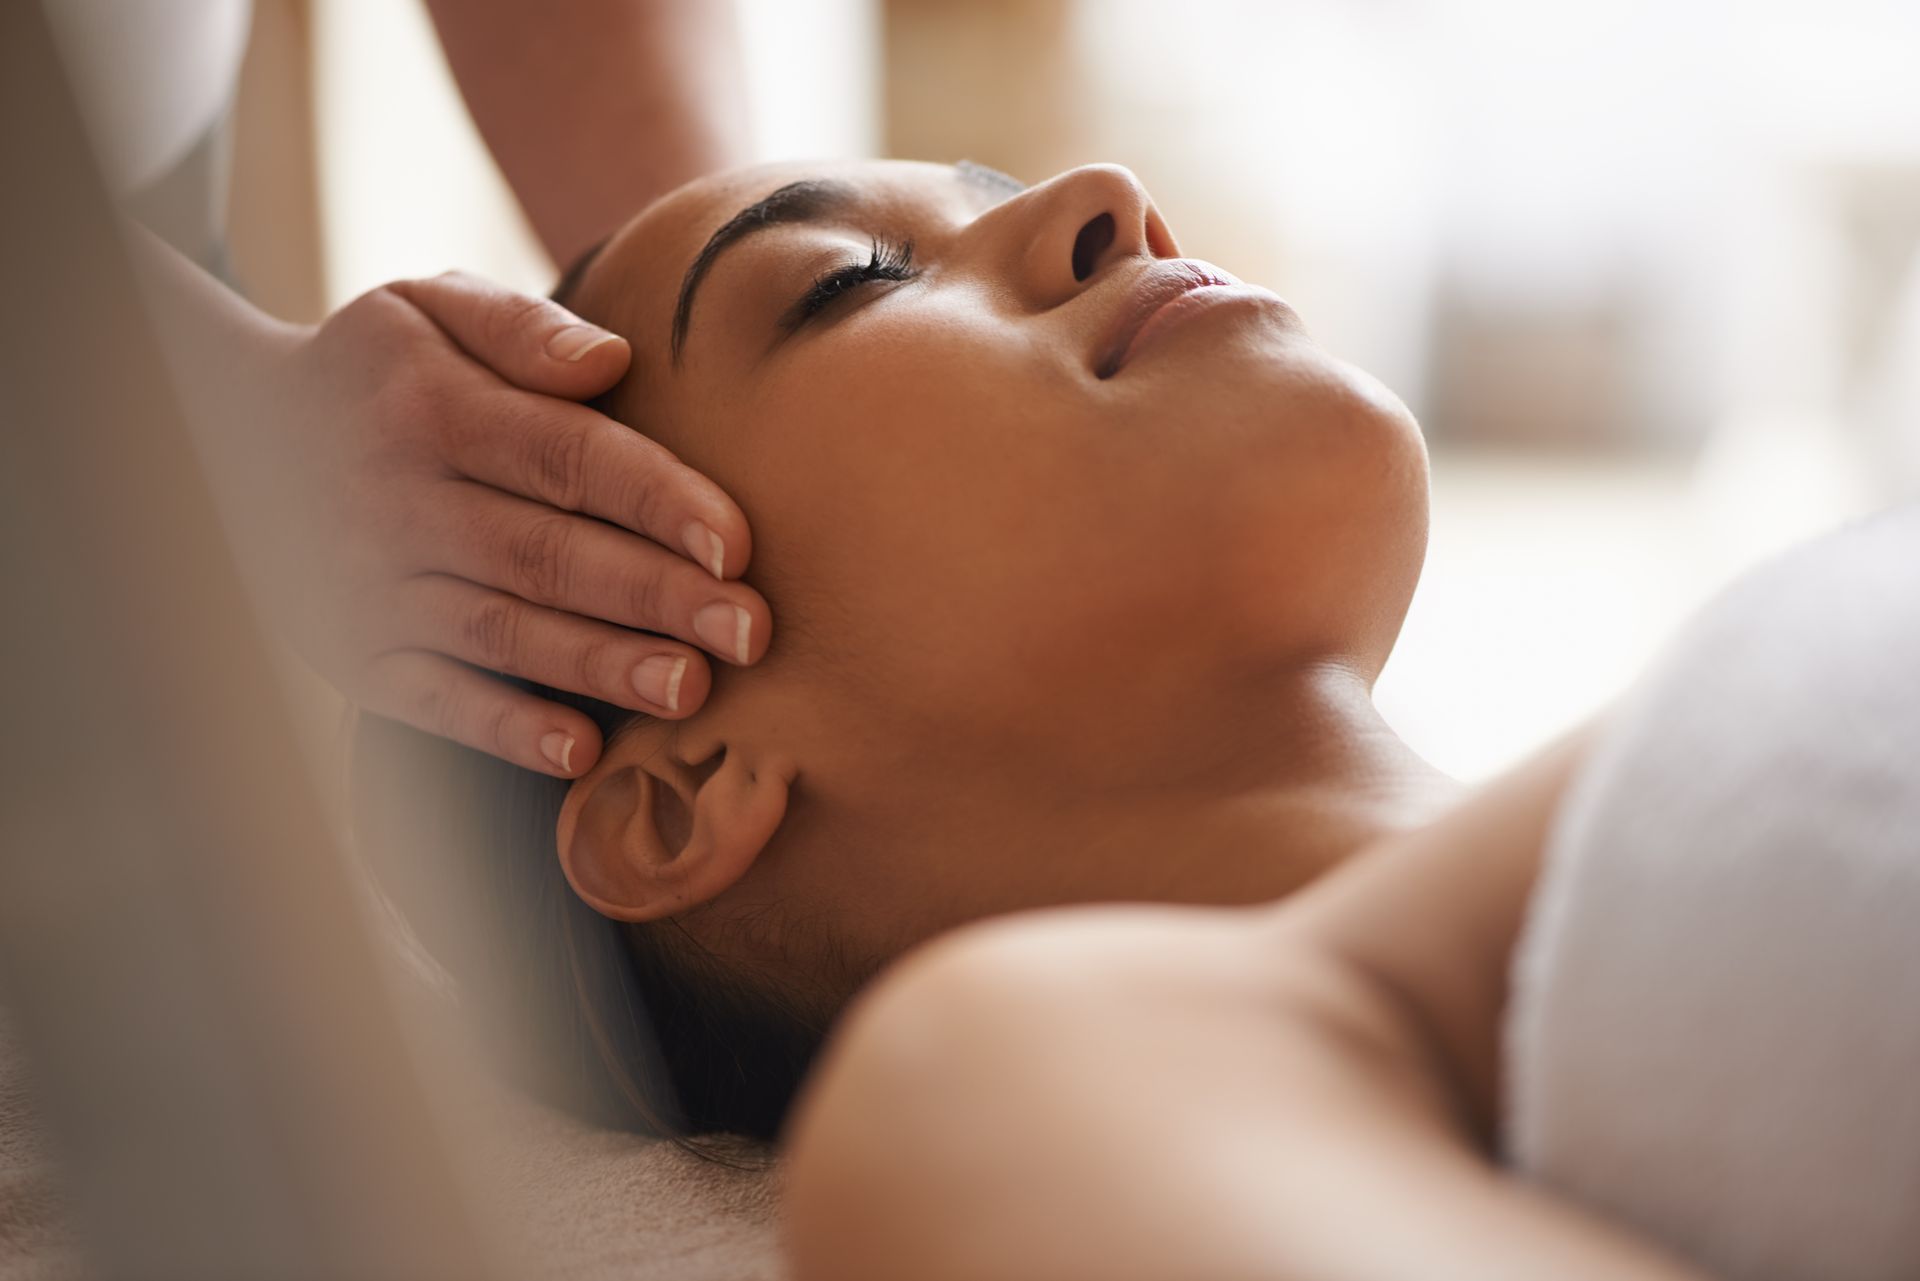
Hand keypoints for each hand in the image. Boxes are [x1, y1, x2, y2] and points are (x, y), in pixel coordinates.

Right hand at [210, 271, 768, 776]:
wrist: (228, 434)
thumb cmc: (380, 371)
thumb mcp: (430, 306)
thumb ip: (522, 328)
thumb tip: (611, 360)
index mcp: (434, 409)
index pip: (565, 456)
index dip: (655, 500)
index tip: (738, 543)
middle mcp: (399, 501)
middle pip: (547, 553)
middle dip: (655, 595)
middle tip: (750, 631)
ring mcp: (369, 586)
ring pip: (501, 632)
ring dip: (599, 665)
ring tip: (690, 688)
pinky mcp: (349, 653)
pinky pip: (428, 699)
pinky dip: (501, 728)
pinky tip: (578, 750)